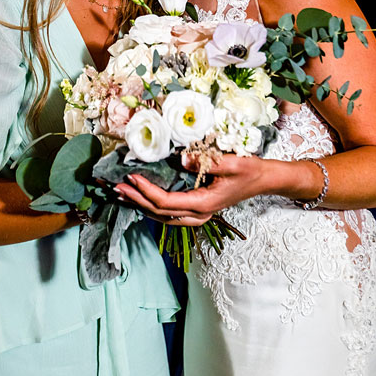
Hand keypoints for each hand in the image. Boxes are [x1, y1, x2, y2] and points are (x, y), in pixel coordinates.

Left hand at [116, 153, 272, 221]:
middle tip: (114, 188)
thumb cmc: (248, 170)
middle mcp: (198, 214)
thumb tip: (180, 159)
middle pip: (160, 213)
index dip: (147, 191)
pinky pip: (169, 212)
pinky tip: (139, 197)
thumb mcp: (231, 162)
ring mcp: (197, 214)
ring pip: (163, 216)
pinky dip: (151, 205)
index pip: (168, 202)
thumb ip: (205, 161)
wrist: (262, 180)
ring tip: (120, 194)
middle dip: (136, 200)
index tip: (131, 176)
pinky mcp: (196, 209)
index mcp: (205, 204)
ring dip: (140, 205)